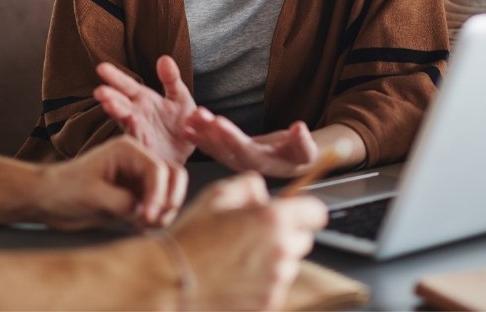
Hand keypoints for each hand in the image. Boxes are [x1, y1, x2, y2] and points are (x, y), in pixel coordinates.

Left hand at [36, 136, 187, 229]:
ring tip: (143, 226)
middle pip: (173, 176)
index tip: (148, 218)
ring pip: (169, 193)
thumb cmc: (63, 190)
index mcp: (127, 150)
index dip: (158, 195)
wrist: (47, 200)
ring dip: (164, 212)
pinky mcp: (135, 196)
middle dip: (169, 200)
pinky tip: (137, 227)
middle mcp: (137, 161)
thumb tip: (145, 213)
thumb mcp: (92, 196)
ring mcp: (138, 179)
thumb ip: (122, 202)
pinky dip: (154, 219)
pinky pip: (158, 207)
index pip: (158, 169)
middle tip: (153, 222)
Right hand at [95, 56, 196, 164]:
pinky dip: (134, 131)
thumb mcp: (180, 97)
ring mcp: (139, 131)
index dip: (115, 77)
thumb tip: (164, 58)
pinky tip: (131, 121)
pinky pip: (138, 138)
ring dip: (117, 112)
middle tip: (100, 91)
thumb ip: (171, 79)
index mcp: (144, 99)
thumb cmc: (182, 122)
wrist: (191, 150)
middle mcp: (136, 114)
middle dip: (109, 96)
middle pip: (120, 102)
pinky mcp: (146, 147)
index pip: (126, 85)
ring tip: (108, 104)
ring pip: (125, 120)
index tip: (101, 68)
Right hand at [171, 173, 326, 309]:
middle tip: (255, 235)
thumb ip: (249, 185)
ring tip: (239, 259)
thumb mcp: (217, 196)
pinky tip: (236, 277)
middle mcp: (281, 251)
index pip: (316, 212)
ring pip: (289, 265)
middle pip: (304, 240)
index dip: (303, 210)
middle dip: (285, 235)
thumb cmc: (191, 240)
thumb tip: (263, 192)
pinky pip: (276, 288)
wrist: (170, 282)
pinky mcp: (268, 305)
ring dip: (274, 260)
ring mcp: (276, 282)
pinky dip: (263, 283)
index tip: (293, 213)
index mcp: (273, 220)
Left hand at [184, 108, 317, 177]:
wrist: (293, 162)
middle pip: (224, 149)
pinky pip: (212, 147)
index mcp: (263, 164)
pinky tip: (187, 127)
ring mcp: (235, 161)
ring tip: (190, 117)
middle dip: (210, 132)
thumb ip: (303, 141)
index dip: (231, 137)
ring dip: (202, 132)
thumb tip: (299, 128)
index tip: (219, 122)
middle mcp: (245, 165)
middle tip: (199, 115)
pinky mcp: (230, 155)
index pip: (244, 150)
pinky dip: (199, 137)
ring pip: (215, 148)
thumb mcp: (307, 150)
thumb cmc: (300, 155)